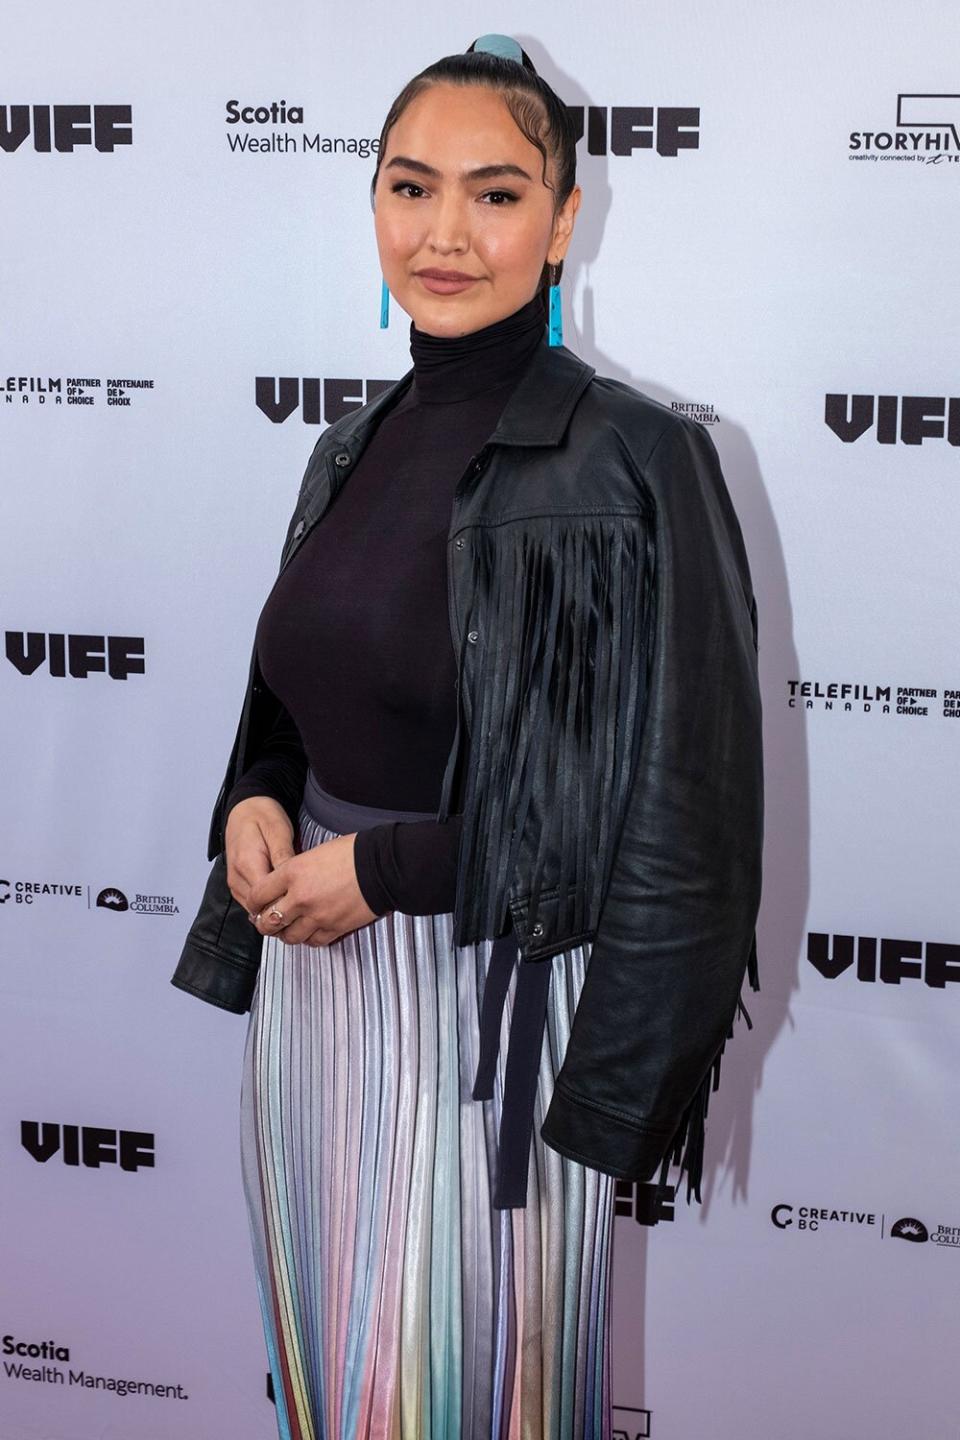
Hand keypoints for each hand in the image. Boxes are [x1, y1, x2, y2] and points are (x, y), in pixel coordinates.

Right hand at [224, 795, 296, 916]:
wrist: (244, 809)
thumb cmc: (262, 816)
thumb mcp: (278, 831)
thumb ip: (283, 856)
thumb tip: (292, 879)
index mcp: (246, 863)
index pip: (266, 898)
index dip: (287, 902)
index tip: (307, 897)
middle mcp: (236, 878)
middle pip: (261, 908)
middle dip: (283, 908)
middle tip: (306, 900)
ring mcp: (235, 884)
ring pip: (256, 910)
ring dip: (275, 907)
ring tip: (297, 897)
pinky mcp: (237, 886)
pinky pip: (253, 904)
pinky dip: (268, 904)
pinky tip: (284, 895)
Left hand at [245, 831, 380, 946]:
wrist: (383, 867)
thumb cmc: (353, 853)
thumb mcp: (315, 852)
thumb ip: (295, 871)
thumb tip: (284, 884)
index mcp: (292, 873)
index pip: (257, 895)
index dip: (253, 902)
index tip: (255, 903)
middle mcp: (300, 897)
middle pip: (267, 921)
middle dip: (263, 922)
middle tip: (266, 920)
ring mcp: (317, 916)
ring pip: (288, 936)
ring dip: (285, 934)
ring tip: (287, 928)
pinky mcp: (334, 928)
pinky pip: (313, 941)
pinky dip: (308, 938)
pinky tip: (309, 931)